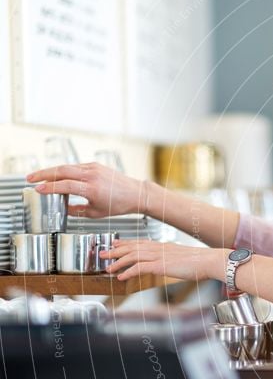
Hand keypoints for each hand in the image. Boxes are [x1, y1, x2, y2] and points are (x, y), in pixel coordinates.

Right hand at [26, 163, 152, 217]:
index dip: (49, 187)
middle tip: (30, 178)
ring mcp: (94, 168)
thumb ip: (76, 210)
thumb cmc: (118, 205)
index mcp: (92, 189)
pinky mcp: (96, 165)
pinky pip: (76, 166)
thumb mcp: (96, 213)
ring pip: (67, 166)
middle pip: (62, 171)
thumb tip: (61, 207)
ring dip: (51, 170)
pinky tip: (55, 174)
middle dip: (43, 174)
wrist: (136, 194)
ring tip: (38, 176)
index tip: (37, 189)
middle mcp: (93, 176)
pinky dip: (63, 170)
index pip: (65, 186)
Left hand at [100, 239, 227, 281]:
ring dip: (118, 262)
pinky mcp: (161, 265)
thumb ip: (172, 259)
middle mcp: (159, 248)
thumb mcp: (183, 258)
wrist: (210, 261)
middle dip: (115, 251)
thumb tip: (168, 264)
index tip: (115, 244)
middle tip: (102, 253)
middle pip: (132, 247)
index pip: (140, 242)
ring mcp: (159, 256)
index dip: (125, 243)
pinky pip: (139, 267)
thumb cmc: (201, 262)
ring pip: (132, 256)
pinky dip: (128, 271)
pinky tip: (121, 277)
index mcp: (164, 246)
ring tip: (107, 267)